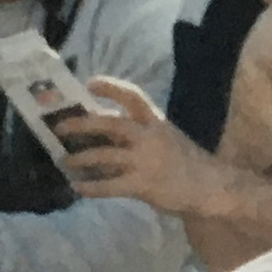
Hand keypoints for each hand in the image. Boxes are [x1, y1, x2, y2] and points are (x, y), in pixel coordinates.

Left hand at [56, 78, 235, 217]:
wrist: (212, 187)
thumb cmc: (186, 162)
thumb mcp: (166, 138)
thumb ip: (138, 133)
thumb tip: (101, 130)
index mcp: (156, 122)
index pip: (133, 97)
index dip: (110, 88)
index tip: (89, 83)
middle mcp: (149, 137)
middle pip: (110, 124)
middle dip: (81, 124)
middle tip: (59, 127)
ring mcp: (146, 161)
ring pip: (103, 156)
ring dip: (79, 158)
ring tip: (64, 161)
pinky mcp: (143, 184)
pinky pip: (109, 185)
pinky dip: (90, 187)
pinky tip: (77, 187)